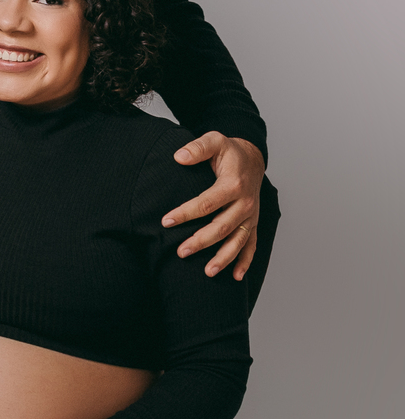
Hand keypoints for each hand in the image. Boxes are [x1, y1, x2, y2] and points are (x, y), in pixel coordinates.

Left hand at [162, 132, 264, 279]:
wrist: (252, 158)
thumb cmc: (230, 151)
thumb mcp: (215, 140)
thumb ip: (198, 148)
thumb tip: (179, 156)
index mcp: (233, 184)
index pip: (207, 202)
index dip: (186, 213)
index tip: (166, 221)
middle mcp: (245, 203)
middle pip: (222, 227)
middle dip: (201, 241)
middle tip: (180, 252)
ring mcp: (251, 215)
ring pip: (237, 241)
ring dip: (223, 258)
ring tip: (207, 272)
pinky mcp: (253, 223)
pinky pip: (251, 245)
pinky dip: (245, 261)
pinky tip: (236, 277)